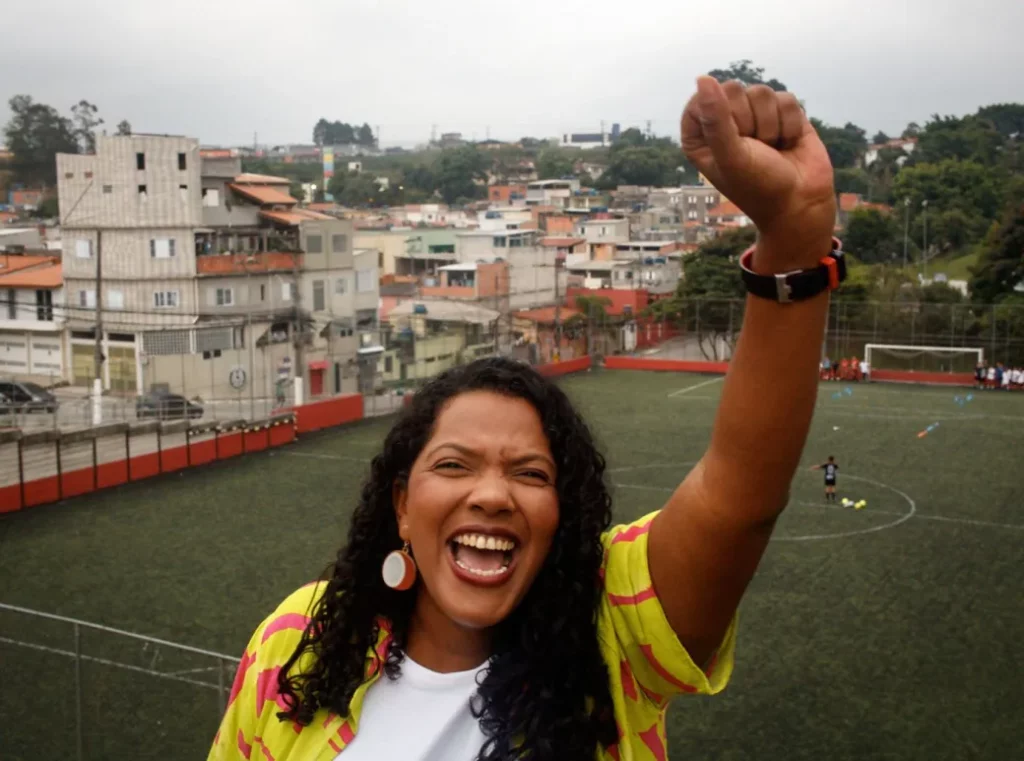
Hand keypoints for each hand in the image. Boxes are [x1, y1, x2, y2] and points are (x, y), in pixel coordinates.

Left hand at [681, 76, 835, 268]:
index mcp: (700, 134)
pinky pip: (787, 99)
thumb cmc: (758, 187)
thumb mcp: (731, 156)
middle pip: (733, 89)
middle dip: (749, 122)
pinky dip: (790, 125)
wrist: (800, 204)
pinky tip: (787, 144)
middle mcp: (725, 121)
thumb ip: (716, 118)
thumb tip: (703, 78)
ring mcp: (754, 115)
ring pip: (762, 92)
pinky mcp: (782, 113)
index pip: (701, 99)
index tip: (730, 143)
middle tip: (754, 150)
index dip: (721, 117)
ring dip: (770, 126)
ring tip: (771, 150)